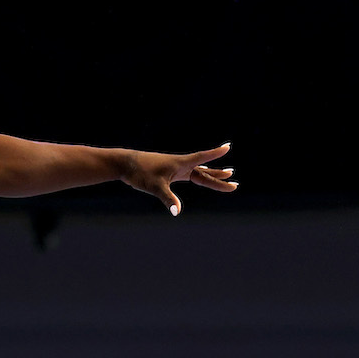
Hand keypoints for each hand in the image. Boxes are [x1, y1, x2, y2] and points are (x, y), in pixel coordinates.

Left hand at [122, 142, 236, 215]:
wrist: (124, 164)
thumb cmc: (139, 172)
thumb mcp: (154, 187)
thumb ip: (167, 199)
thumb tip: (177, 212)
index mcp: (180, 164)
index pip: (202, 158)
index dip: (215, 153)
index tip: (228, 146)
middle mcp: (179, 164)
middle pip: (204, 171)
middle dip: (219, 176)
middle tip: (234, 179)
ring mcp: (174, 168)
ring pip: (198, 171)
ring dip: (212, 173)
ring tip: (227, 173)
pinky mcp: (168, 171)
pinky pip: (188, 173)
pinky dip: (198, 175)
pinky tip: (200, 175)